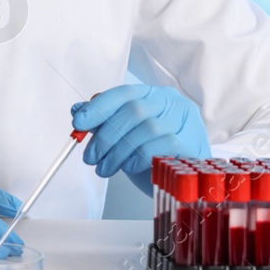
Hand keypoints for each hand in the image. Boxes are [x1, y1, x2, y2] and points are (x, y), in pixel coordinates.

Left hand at [72, 85, 209, 195]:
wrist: (186, 176)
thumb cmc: (154, 152)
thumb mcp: (126, 134)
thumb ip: (105, 120)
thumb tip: (77, 110)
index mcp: (153, 94)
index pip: (123, 93)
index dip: (98, 107)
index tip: (78, 123)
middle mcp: (171, 102)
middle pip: (133, 111)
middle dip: (106, 135)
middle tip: (90, 156)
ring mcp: (184, 121)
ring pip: (146, 129)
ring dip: (118, 151)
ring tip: (104, 168)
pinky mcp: (192, 142)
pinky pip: (161, 146)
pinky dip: (138, 157)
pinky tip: (128, 167)